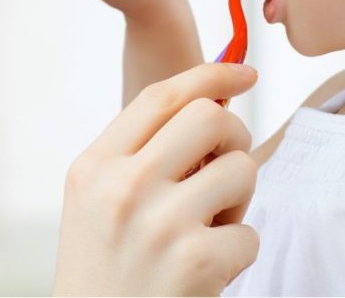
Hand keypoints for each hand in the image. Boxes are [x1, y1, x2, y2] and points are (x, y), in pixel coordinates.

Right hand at [53, 62, 259, 295]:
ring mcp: (160, 224)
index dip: (210, 73)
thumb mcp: (96, 202)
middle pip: (210, 116)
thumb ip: (141, 151)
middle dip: (233, 136)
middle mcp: (123, 186)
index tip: (244, 71)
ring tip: (209, 227)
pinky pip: (249, 232)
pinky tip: (207, 272)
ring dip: (238, 199)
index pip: (162, 94)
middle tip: (223, 168)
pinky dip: (238, 253)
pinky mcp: (196, 262)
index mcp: (95, 166)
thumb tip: (215, 101)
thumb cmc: (104, 270)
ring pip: (242, 169)